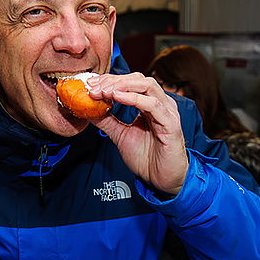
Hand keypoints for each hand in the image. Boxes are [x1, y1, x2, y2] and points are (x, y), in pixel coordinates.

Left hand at [87, 73, 188, 195]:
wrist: (161, 179)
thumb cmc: (147, 158)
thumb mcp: (120, 135)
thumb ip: (107, 120)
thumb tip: (88, 108)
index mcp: (149, 104)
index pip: (130, 82)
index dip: (109, 80)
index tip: (90, 84)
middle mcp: (160, 104)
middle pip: (137, 79)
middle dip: (113, 80)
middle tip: (93, 87)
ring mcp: (167, 112)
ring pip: (147, 86)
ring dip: (122, 86)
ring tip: (103, 91)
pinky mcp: (171, 124)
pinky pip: (153, 105)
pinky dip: (134, 98)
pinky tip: (117, 97)